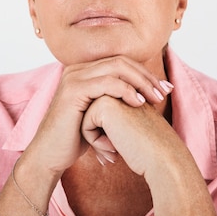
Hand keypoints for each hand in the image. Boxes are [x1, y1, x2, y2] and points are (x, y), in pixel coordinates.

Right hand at [22, 55, 172, 176]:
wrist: (51, 154)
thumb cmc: (75, 138)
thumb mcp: (99, 115)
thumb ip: (115, 101)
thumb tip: (143, 97)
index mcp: (84, 71)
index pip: (121, 62)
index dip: (144, 73)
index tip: (165, 87)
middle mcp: (77, 69)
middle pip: (121, 61)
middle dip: (146, 76)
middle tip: (165, 91)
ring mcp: (74, 77)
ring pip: (116, 67)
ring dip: (140, 82)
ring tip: (156, 98)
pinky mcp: (73, 90)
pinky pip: (107, 83)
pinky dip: (126, 90)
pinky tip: (139, 103)